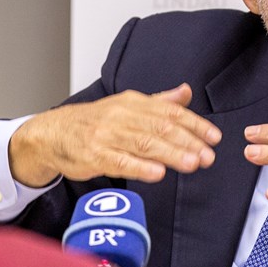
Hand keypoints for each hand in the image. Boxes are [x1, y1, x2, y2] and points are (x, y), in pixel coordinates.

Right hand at [9, 83, 221, 186]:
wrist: (53, 133)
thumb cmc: (95, 121)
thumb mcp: (127, 105)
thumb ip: (159, 101)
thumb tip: (186, 92)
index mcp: (133, 102)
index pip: (170, 112)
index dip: (195, 125)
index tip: (214, 137)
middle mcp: (122, 116)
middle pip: (161, 127)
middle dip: (188, 142)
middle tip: (209, 155)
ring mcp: (107, 136)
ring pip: (144, 144)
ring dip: (171, 154)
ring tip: (192, 164)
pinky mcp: (95, 155)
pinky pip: (120, 162)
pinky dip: (140, 168)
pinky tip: (158, 174)